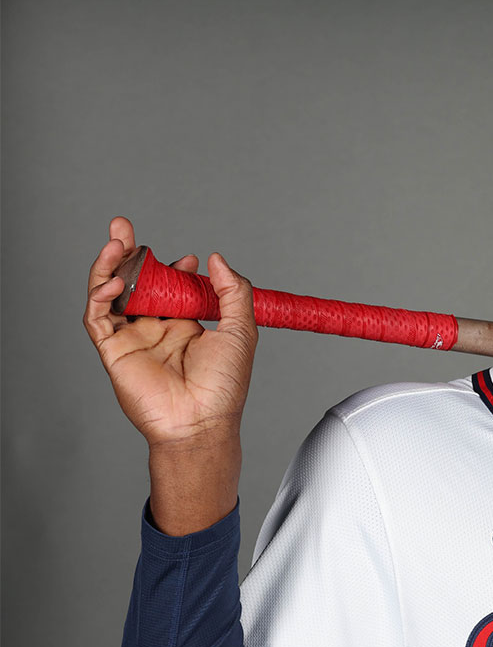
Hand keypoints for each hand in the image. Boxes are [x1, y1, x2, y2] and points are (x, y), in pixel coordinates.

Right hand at [84, 217, 257, 533]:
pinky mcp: (114, 350)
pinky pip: (98, 317)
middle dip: (129, 253)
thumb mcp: (241, 330)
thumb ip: (232, 291)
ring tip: (117, 241)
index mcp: (185, 325)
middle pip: (135, 282)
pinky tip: (115, 281)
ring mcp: (133, 338)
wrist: (203, 421)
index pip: (170, 286)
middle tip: (124, 226)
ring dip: (110, 265)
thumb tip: (216, 258)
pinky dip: (100, 294)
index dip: (174, 267)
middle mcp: (157, 329)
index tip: (188, 259)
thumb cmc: (224, 386)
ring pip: (111, 293)